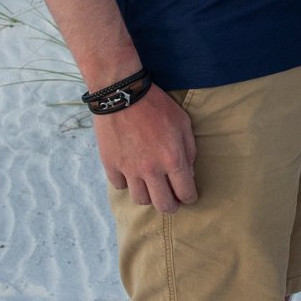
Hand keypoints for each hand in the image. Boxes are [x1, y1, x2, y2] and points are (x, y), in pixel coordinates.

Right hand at [96, 87, 197, 212]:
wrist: (122, 93)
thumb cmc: (156, 105)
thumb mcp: (183, 122)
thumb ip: (189, 150)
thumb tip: (188, 173)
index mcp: (172, 159)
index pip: (186, 193)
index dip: (190, 198)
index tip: (188, 196)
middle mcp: (151, 169)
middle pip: (163, 205)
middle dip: (171, 206)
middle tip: (172, 200)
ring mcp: (129, 169)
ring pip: (141, 200)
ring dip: (149, 195)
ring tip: (150, 186)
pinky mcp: (111, 165)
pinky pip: (120, 186)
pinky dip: (126, 182)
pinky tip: (130, 172)